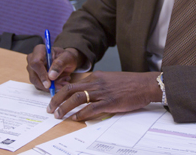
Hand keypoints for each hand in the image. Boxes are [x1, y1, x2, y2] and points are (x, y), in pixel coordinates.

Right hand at [26, 45, 84, 92]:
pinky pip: (39, 86)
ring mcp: (32, 69)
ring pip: (36, 82)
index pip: (36, 63)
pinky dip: (49, 88)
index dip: (41, 74)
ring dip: (50, 86)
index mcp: (39, 50)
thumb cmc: (66, 57)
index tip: (49, 84)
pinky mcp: (34, 77)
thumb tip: (51, 76)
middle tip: (61, 85)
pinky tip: (59, 84)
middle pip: (34, 75)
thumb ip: (60, 64)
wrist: (66, 61)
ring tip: (63, 82)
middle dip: (47, 83)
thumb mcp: (68, 58)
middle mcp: (32, 59)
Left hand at [47, 71, 161, 120]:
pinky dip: (81, 114)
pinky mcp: (110, 102)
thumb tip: (87, 95)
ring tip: (58, 115)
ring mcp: (103, 92)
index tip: (54, 100)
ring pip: (77, 98)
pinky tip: (75, 118)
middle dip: (56, 99)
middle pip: (70, 89)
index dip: (61, 92)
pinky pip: (91, 108)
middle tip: (50, 108)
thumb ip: (98, 85)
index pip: (73, 83)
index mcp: (96, 76)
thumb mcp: (110, 80)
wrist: (146, 84)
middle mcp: (96, 83)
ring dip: (65, 107)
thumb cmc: (130, 83)